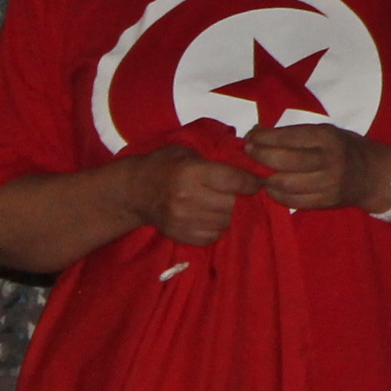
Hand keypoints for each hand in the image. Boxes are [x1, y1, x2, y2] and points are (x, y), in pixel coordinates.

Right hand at [128, 145, 261, 245]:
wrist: (133, 192)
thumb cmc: (164, 166)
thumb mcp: (187, 153)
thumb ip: (215, 159)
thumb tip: (248, 164)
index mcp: (192, 172)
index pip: (233, 180)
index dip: (251, 182)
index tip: (257, 183)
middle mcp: (188, 197)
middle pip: (231, 204)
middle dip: (239, 199)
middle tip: (239, 194)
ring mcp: (183, 220)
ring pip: (224, 222)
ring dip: (229, 214)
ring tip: (223, 205)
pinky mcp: (180, 235)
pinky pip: (212, 237)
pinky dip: (216, 228)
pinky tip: (210, 218)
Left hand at [243, 123, 390, 211]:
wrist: (376, 175)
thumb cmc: (348, 148)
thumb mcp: (328, 133)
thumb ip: (298, 135)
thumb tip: (259, 134)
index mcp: (328, 137)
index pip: (290, 137)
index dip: (266, 137)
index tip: (250, 136)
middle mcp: (329, 160)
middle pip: (285, 161)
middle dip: (261, 156)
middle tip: (249, 153)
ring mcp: (328, 183)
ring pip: (286, 183)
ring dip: (266, 179)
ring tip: (258, 173)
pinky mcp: (326, 201)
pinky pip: (293, 201)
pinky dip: (277, 195)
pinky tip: (272, 188)